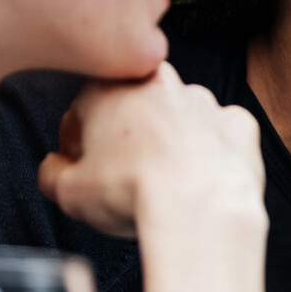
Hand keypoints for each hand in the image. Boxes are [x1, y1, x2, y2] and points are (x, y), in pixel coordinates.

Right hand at [37, 63, 264, 239]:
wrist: (198, 210)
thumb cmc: (130, 195)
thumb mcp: (67, 192)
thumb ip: (51, 173)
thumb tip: (53, 168)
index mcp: (111, 85)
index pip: (84, 110)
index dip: (80, 144)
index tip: (86, 169)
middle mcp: (160, 81)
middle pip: (134, 110)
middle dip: (127, 139)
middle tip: (125, 178)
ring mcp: (205, 100)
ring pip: (179, 120)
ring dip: (171, 143)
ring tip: (165, 184)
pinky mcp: (239, 123)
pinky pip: (220, 137)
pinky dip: (211, 155)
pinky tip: (200, 182)